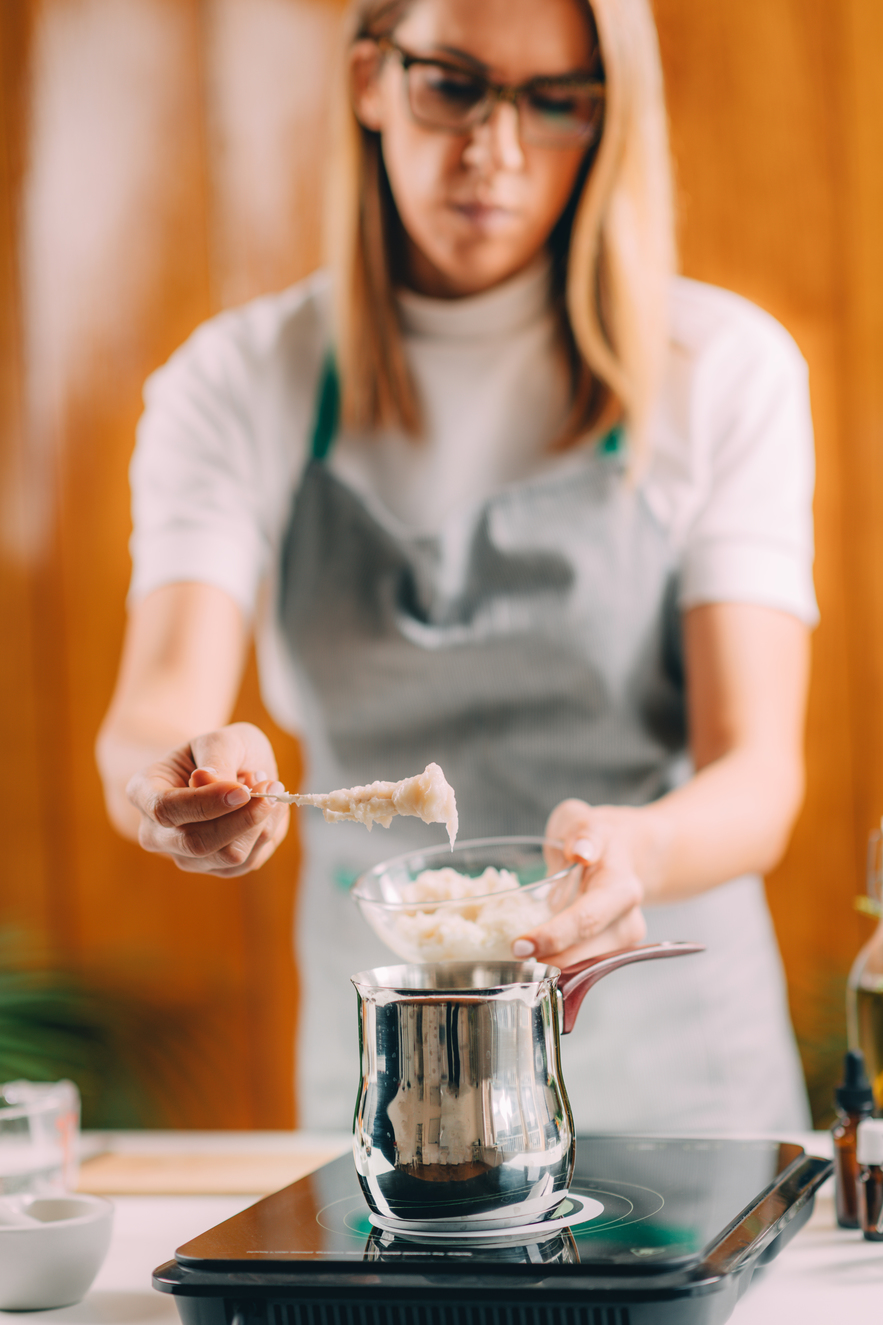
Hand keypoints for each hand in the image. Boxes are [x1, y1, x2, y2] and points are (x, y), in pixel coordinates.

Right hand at [126, 722, 288, 875]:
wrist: (229, 768)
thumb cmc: (219, 751)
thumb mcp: (221, 739)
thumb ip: (216, 757)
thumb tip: (207, 779)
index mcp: (144, 792)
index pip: (165, 809)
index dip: (206, 803)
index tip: (243, 790)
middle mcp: (156, 832)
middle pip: (197, 842)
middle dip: (243, 817)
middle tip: (271, 785)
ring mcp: (183, 855)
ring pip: (227, 856)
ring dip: (260, 823)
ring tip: (269, 789)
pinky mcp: (215, 868)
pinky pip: (247, 861)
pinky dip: (266, 832)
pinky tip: (270, 808)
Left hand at [512, 799, 647, 966]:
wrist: (622, 853)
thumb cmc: (598, 837)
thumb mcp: (586, 821)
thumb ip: (585, 832)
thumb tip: (581, 851)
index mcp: (622, 890)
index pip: (586, 920)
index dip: (553, 936)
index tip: (519, 944)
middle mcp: (627, 922)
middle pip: (583, 953)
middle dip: (545, 961)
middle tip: (505, 957)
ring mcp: (619, 942)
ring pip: (581, 966)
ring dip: (548, 968)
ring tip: (513, 960)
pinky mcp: (607, 952)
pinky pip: (578, 965)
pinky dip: (553, 964)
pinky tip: (529, 958)